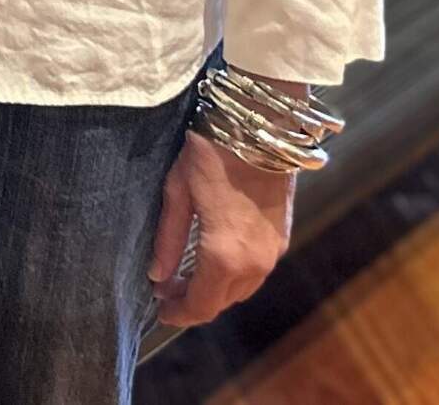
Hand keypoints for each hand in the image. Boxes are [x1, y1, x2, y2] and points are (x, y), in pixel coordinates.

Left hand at [148, 130, 296, 328]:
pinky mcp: (281, 238)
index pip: (200, 305)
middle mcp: (254, 263)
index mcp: (224, 256)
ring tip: (186, 278)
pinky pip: (256, 272)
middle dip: (193, 303)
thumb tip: (157, 275)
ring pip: (241, 290)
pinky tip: (215, 262)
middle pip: (221, 303)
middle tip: (167, 292)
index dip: (178, 313)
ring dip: (215, 291)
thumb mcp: (177, 191)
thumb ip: (168, 239)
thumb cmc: (213, 152)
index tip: (160, 309)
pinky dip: (234, 277)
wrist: (261, 126)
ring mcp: (272, 252)